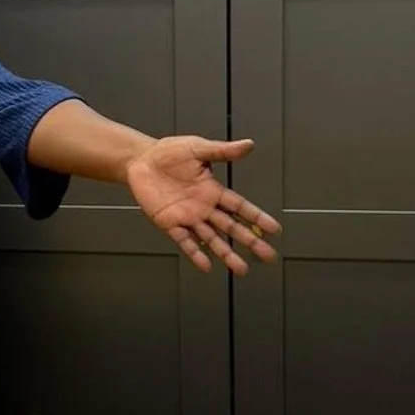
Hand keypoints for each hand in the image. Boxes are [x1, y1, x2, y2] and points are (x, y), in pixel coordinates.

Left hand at [125, 136, 280, 274]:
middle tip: (268, 255)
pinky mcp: (169, 223)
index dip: (257, 218)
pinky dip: (195, 253)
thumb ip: (222, 151)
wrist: (140, 160)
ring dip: (227, 254)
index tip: (274, 229)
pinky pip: (185, 241)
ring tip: (241, 269)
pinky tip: (206, 265)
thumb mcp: (198, 148)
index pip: (240, 207)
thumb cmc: (168, 153)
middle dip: (250, 241)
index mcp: (212, 190)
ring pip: (212, 239)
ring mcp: (187, 217)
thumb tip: (248, 146)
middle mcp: (203, 207)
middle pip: (231, 228)